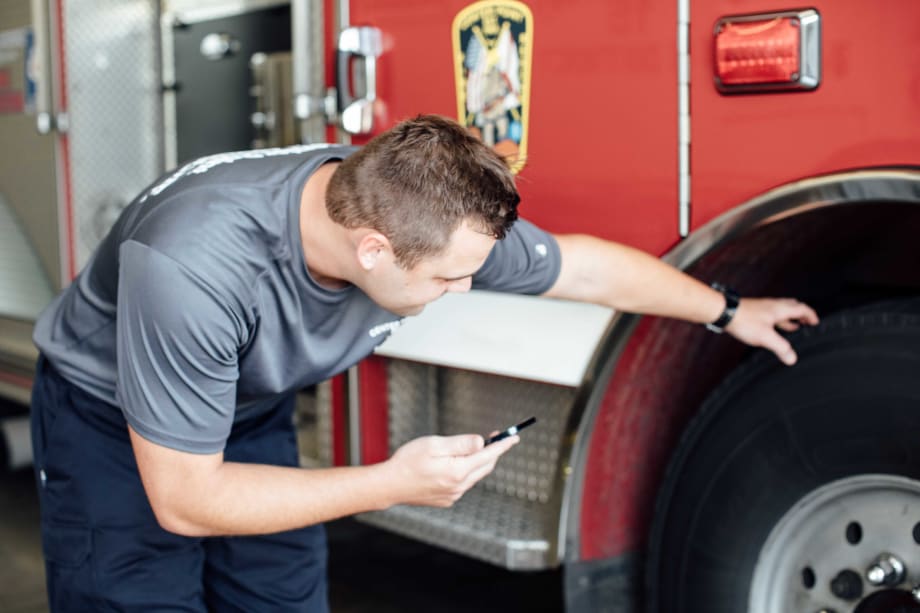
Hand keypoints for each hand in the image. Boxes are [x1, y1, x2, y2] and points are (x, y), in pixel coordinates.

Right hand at [382, 434, 517, 507]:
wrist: (389, 485)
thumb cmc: (408, 461)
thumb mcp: (434, 445)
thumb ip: (460, 444)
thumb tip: (481, 442)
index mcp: (457, 471)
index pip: (488, 456)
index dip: (502, 445)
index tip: (514, 438)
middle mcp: (459, 486)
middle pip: (485, 467)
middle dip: (492, 452)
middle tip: (492, 436)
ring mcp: (453, 495)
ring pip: (474, 476)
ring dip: (477, 462)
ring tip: (467, 449)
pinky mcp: (447, 500)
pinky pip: (463, 484)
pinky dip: (465, 472)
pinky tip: (452, 465)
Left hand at [725, 298, 819, 365]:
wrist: (724, 311)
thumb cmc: (743, 320)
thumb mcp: (765, 337)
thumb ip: (780, 347)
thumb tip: (792, 358)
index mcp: (780, 309)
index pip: (802, 309)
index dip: (811, 315)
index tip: (816, 322)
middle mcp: (773, 306)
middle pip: (793, 306)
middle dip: (802, 314)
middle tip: (807, 322)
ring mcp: (763, 308)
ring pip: (782, 310)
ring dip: (790, 318)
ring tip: (794, 326)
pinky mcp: (754, 311)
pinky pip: (771, 315)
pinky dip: (777, 320)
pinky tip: (772, 327)